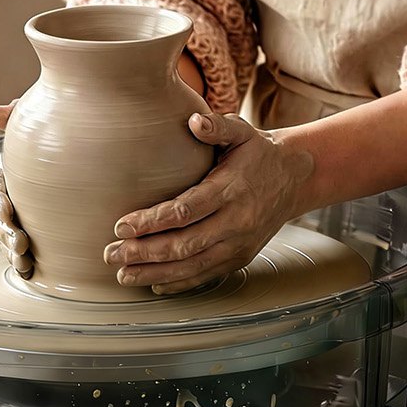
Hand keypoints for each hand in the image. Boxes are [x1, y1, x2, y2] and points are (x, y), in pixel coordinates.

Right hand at [0, 50, 202, 280]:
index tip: (8, 211)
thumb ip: (25, 116)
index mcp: (14, 168)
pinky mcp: (46, 230)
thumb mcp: (54, 119)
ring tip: (22, 261)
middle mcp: (18, 191)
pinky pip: (28, 247)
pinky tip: (29, 272)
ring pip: (9, 234)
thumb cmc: (77, 127)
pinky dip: (23, 260)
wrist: (106, 142)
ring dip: (10, 249)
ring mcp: (30, 212)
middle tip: (20, 243)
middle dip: (4, 232)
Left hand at [103, 111, 314, 295]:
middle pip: (185, 244)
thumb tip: (193, 122)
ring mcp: (239, 244)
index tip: (121, 226)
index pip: (186, 210)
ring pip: (193, 265)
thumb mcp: (242, 131)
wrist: (296, 178)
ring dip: (156, 274)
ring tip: (124, 275)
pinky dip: (180, 283)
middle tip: (111, 254)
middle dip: (145, 253)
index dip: (152, 221)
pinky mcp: (241, 257)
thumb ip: (217, 127)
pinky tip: (154, 284)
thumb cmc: (258, 152)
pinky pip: (207, 275)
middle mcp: (236, 221)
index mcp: (230, 189)